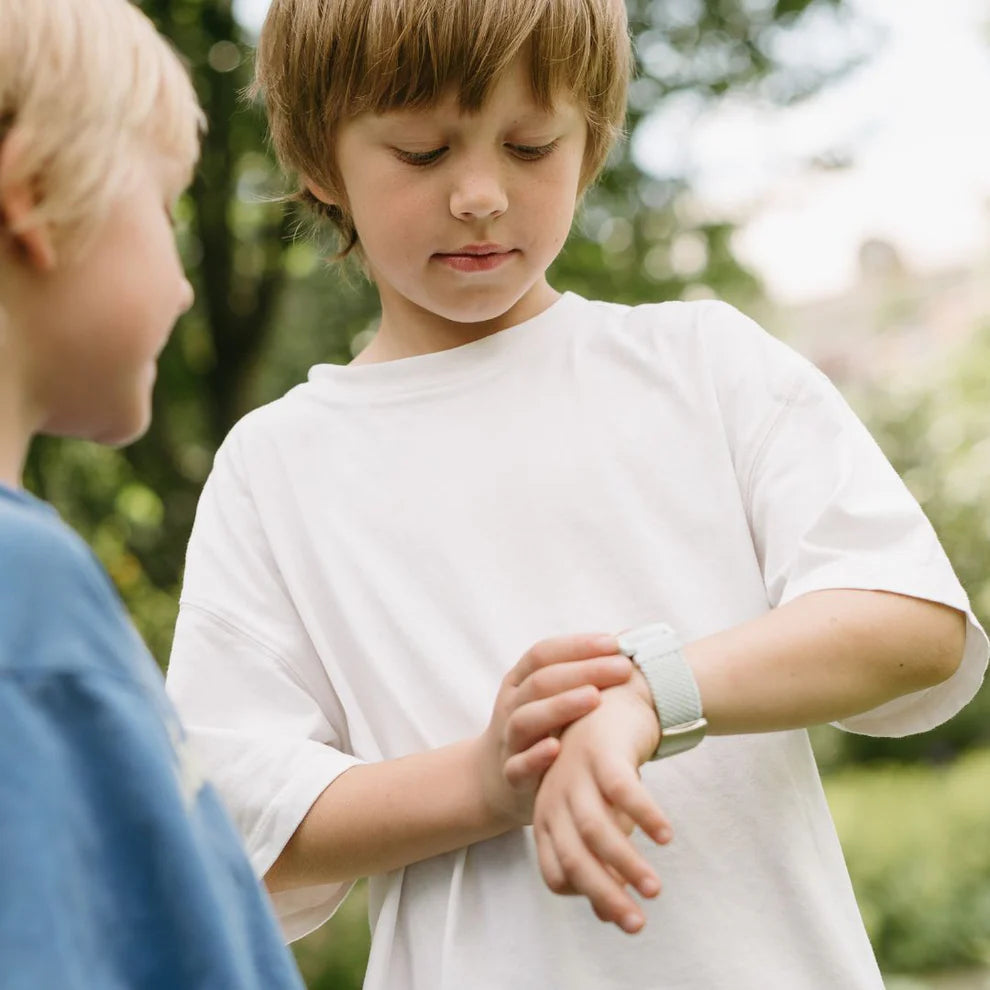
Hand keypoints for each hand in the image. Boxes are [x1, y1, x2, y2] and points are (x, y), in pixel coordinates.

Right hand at [477, 634, 632, 827]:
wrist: (496, 778)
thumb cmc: (542, 729)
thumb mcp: (550, 697)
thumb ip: (581, 673)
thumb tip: (630, 638)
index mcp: (520, 681)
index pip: (542, 654)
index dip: (577, 646)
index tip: (614, 644)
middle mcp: (512, 706)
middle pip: (540, 682)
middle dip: (583, 671)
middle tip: (622, 668)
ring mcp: (508, 740)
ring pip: (526, 719)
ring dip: (560, 706)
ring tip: (594, 697)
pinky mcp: (510, 776)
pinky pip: (518, 766)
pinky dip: (534, 757)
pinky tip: (556, 749)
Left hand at [532, 676, 670, 933]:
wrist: (611, 700)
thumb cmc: (603, 768)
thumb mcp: (597, 813)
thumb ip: (598, 859)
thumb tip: (606, 914)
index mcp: (547, 817)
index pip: (556, 873)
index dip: (585, 896)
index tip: (618, 914)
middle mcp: (555, 798)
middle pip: (574, 859)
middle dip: (605, 895)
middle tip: (636, 925)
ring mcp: (576, 775)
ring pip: (597, 830)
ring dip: (627, 864)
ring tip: (655, 890)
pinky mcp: (602, 754)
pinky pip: (623, 792)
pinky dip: (644, 816)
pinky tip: (665, 837)